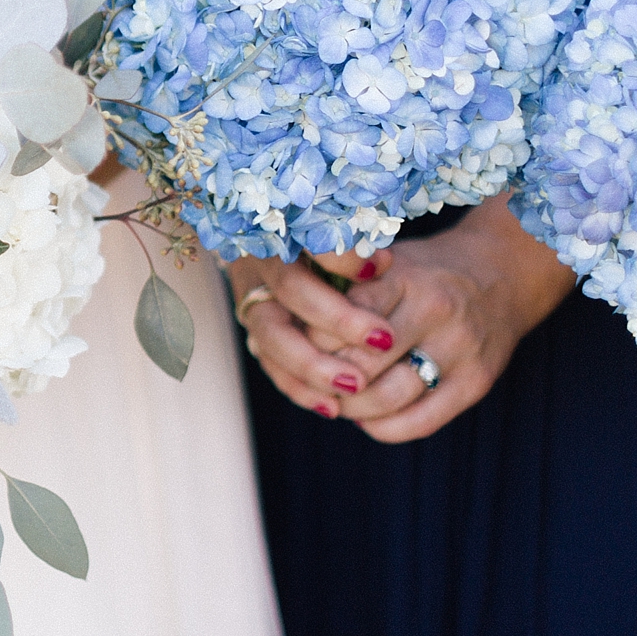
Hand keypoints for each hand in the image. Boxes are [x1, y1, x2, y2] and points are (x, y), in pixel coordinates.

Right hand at [230, 247, 399, 421]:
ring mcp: (253, 298)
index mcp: (285, 229)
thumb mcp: (345, 233)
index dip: (343, 256)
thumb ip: (358, 248)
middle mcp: (262, 262)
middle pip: (290, 288)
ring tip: (355, 385)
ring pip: (271, 335)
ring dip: (313, 364)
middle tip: (383, 340)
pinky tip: (331, 406)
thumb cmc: (333, 239)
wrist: (290, 248)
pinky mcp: (256, 331)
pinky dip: (299, 387)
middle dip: (336, 318)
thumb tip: (382, 263)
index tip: (382, 267)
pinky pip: (271, 364)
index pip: (309, 239)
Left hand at [233, 196, 578, 440]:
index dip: (309, 339)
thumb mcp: (384, 261)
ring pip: (386, 398)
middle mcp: (435, 311)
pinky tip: (368, 419)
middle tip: (311, 379)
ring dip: (351, 409)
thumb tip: (284, 327)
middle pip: (359, 363)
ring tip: (337, 401)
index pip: (339, 319)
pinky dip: (383, 428)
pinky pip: (419, 421)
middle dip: (326, 378)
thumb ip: (341, 288)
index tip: (297, 342)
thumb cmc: (424, 271)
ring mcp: (459, 349)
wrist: (502, 272)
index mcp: (404, 277)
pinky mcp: (475, 382)